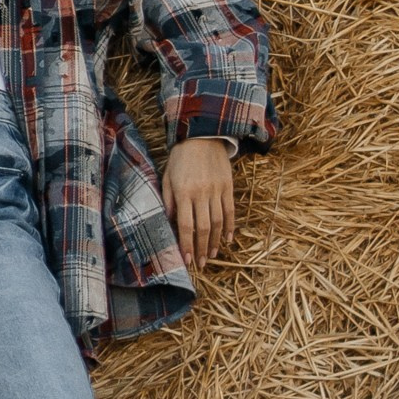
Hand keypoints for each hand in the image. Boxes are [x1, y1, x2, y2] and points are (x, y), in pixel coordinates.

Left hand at [162, 136, 237, 271]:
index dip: (187, 244)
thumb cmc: (180, 157)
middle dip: (202, 248)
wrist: (202, 135)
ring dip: (216, 241)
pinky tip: (228, 239)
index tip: (187, 259)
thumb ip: (168, 200)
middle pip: (203, 228)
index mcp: (183, 192)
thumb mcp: (168, 176)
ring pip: (218, 222)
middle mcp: (201, 193)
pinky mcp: (228, 186)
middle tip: (201, 263)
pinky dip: (230, 226)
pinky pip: (230, 210)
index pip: (185, 225)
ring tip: (213, 255)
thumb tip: (169, 222)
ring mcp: (216, 190)